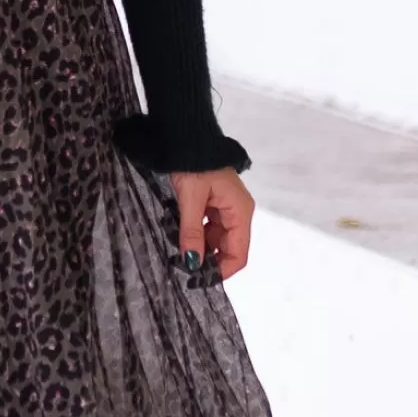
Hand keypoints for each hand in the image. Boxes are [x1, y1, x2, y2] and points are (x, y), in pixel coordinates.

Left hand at [170, 166, 253, 281]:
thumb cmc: (194, 164)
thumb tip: (192, 262)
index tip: (199, 280)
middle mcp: (238, 212)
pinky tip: (179, 236)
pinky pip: (207, 228)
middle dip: (207, 260)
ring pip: (215, 240)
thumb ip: (192, 232)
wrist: (188, 136)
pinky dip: (194, 235)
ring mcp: (226, 208)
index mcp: (240, 212)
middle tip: (182, 267)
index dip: (222, 271)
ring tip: (177, 251)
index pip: (239, 254)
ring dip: (198, 248)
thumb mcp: (191, 199)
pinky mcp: (213, 204)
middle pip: (227, 249)